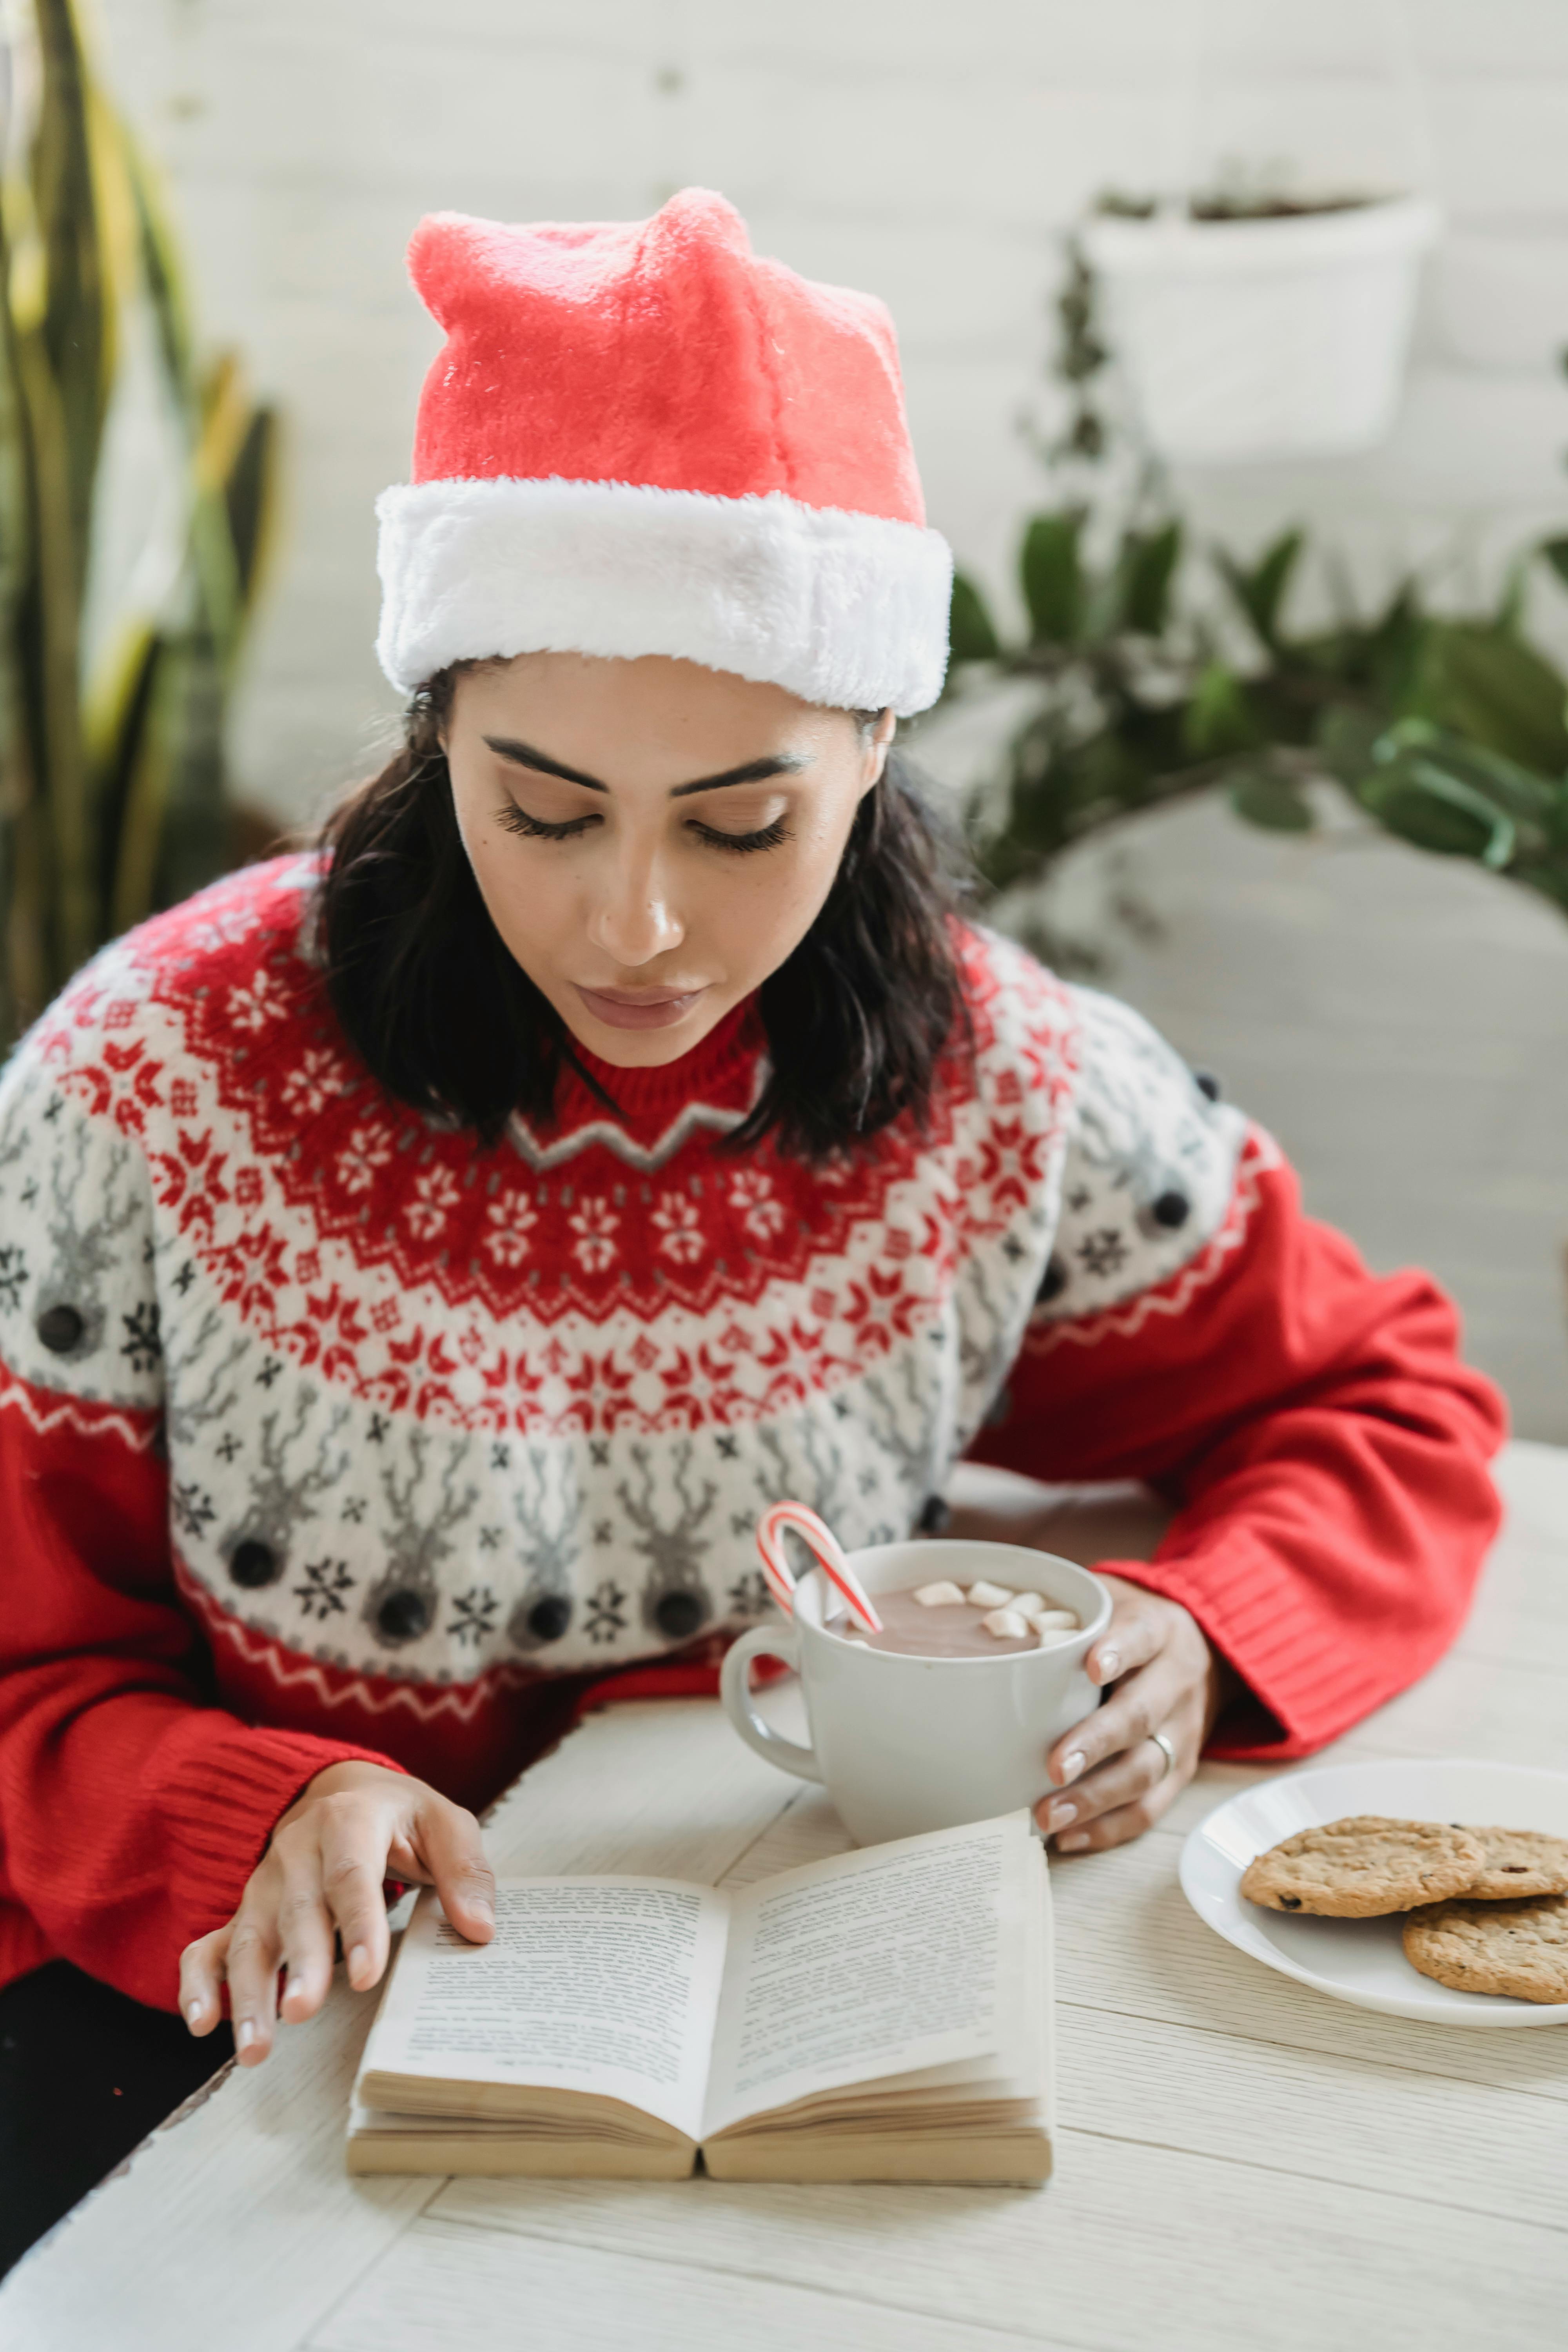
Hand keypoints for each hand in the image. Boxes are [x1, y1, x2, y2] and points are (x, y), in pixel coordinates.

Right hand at [178, 1760, 494, 2065]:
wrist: (343, 1790)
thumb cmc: (401, 1817)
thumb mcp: (444, 1823)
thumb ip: (465, 1870)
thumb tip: (480, 1929)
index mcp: (349, 1821)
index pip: (352, 1876)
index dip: (359, 1926)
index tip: (366, 1976)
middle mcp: (296, 1851)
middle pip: (296, 1911)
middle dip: (299, 1964)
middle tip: (303, 2012)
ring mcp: (264, 1884)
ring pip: (250, 1937)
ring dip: (249, 1992)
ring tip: (255, 2046)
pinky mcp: (245, 1913)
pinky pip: (209, 1946)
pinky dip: (199, 1982)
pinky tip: (200, 2023)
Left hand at [1033, 1573, 1228, 1854]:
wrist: (1207, 1653)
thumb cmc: (1132, 1629)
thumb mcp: (1114, 1605)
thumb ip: (1069, 1616)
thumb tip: (990, 1627)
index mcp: (1158, 1631)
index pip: (1141, 1637)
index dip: (1119, 1651)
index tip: (1093, 1666)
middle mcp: (1176, 1682)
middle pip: (1140, 1715)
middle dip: (1096, 1743)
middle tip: (1055, 1766)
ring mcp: (1183, 1732)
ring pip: (1145, 1769)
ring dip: (1096, 1798)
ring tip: (1049, 1815)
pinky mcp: (1181, 1771)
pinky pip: (1150, 1807)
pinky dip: (1109, 1828)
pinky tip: (1069, 1838)